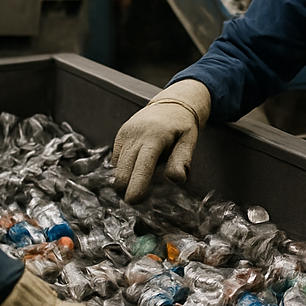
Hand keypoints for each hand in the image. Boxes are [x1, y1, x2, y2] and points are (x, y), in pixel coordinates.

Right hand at [112, 79, 210, 203]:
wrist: (171, 105)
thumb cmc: (182, 126)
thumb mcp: (189, 141)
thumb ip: (182, 160)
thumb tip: (176, 180)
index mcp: (154, 137)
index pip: (141, 166)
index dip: (136, 186)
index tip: (134, 201)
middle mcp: (135, 135)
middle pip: (123, 171)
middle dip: (128, 188)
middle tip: (141, 196)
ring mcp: (125, 135)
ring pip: (117, 168)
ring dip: (127, 179)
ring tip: (144, 175)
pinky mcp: (119, 136)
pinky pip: (116, 160)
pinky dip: (125, 168)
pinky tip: (139, 164)